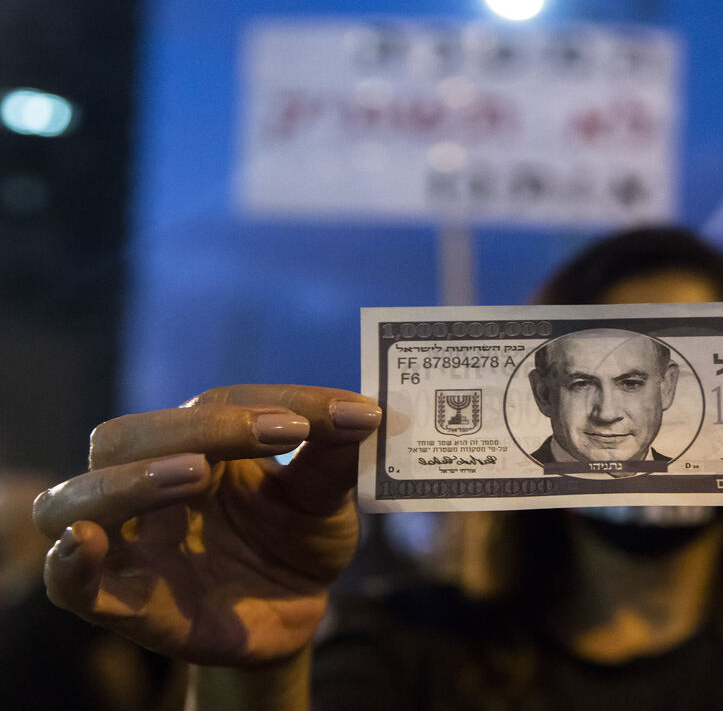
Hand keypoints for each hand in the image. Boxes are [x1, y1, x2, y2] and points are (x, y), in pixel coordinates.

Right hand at [32, 385, 381, 665]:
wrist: (296, 612)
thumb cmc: (298, 540)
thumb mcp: (326, 500)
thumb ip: (335, 459)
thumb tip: (362, 413)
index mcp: (199, 444)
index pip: (215, 404)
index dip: (276, 402)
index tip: (344, 414)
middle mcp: (150, 482)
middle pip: (127, 437)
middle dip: (199, 428)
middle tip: (279, 434)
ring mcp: (130, 542)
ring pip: (77, 498)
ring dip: (129, 481)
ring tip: (193, 474)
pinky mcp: (124, 603)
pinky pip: (69, 584)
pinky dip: (67, 564)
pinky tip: (84, 541)